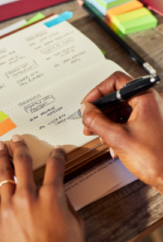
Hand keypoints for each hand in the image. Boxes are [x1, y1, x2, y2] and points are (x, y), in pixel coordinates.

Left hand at [0, 134, 84, 241]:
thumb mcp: (75, 225)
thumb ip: (65, 203)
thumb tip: (58, 191)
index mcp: (51, 197)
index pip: (55, 166)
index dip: (57, 155)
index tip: (57, 151)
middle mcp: (29, 197)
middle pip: (23, 162)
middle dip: (20, 147)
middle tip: (17, 139)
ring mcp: (10, 207)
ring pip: (3, 174)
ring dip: (1, 157)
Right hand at [81, 71, 162, 192]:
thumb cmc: (157, 159)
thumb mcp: (117, 138)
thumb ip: (96, 121)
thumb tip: (85, 110)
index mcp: (145, 98)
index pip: (115, 82)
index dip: (97, 92)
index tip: (88, 104)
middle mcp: (147, 102)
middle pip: (115, 97)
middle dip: (99, 111)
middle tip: (88, 121)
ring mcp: (147, 114)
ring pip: (118, 110)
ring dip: (104, 122)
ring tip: (97, 134)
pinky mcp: (145, 125)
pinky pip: (124, 120)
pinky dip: (113, 129)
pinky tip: (110, 142)